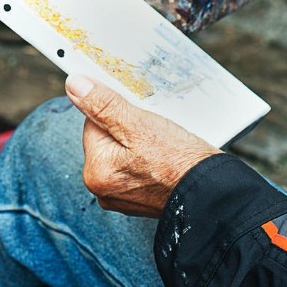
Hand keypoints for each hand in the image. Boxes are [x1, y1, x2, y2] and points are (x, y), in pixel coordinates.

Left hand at [65, 75, 220, 217]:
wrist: (212, 194)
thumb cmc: (178, 161)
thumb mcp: (138, 125)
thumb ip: (103, 105)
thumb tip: (75, 85)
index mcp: (94, 172)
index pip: (93, 123)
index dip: (118, 113)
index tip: (139, 116)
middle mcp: (102, 189)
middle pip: (108, 139)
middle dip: (129, 129)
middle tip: (155, 132)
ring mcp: (120, 198)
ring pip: (123, 152)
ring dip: (139, 143)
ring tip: (163, 146)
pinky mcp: (138, 200)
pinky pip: (135, 169)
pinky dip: (148, 160)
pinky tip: (165, 159)